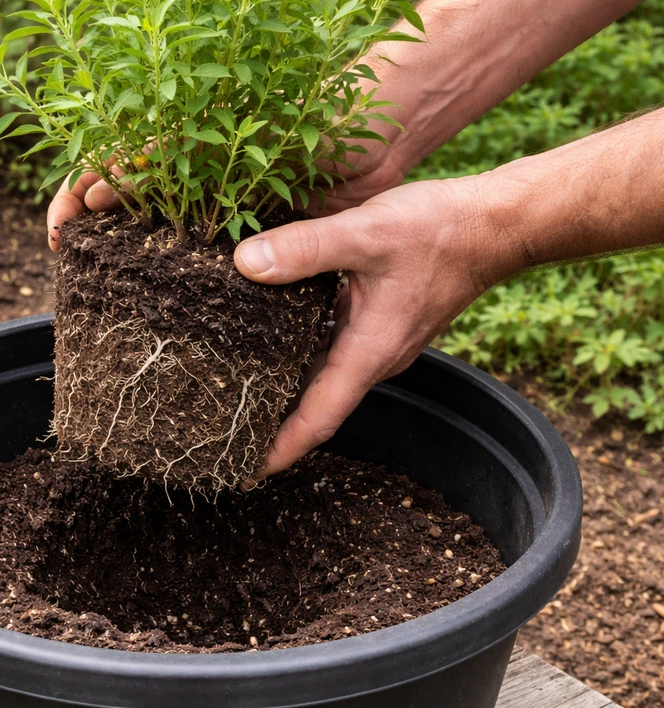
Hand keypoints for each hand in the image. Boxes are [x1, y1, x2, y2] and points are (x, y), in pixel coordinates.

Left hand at [234, 175, 510, 480]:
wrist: (496, 224)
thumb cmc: (441, 231)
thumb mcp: (366, 232)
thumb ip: (304, 247)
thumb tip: (244, 263)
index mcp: (369, 353)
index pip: (318, 419)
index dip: (280, 449)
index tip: (244, 471)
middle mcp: (374, 357)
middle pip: (315, 405)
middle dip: (271, 423)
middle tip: (224, 431)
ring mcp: (379, 342)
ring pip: (323, 375)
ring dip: (284, 387)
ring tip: (234, 389)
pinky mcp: (381, 321)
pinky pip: (333, 346)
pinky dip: (301, 350)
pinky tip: (269, 334)